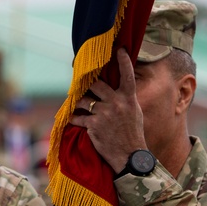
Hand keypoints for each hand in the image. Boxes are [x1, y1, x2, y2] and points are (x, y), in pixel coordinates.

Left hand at [68, 48, 146, 172]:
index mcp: (129, 99)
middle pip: (96, 84)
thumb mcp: (135, 113)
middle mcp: (116, 103)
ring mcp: (104, 114)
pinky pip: (78, 117)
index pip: (127, 75)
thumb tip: (118, 88)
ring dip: (78, 102)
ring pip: (84, 101)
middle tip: (82, 83)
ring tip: (77, 104)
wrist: (129, 156)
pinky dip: (74, 118)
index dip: (123, 61)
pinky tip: (72, 119)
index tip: (119, 49)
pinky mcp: (93, 125)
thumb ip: (125, 99)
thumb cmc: (133, 134)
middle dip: (87, 84)